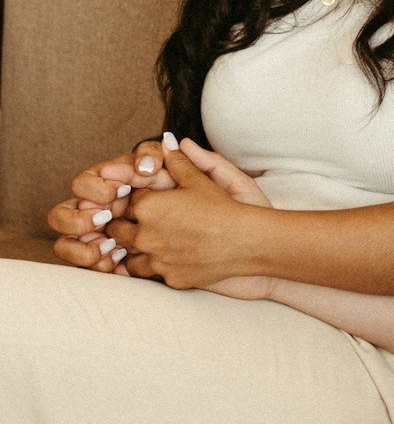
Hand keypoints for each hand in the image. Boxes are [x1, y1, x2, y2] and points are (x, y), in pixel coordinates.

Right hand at [49, 140, 175, 272]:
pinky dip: (100, 263)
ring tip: (112, 245)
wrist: (185, 216)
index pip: (80, 184)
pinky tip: (121, 258)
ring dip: (83, 248)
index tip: (123, 190)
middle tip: (108, 218)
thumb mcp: (163, 166)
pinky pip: (85, 266)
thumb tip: (144, 166)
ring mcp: (90, 236)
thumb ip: (150, 155)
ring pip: (63, 246)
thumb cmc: (169, 185)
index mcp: (98, 185)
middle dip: (79, 220)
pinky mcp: (100, 256)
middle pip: (58, 216)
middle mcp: (87, 211)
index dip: (97, 189)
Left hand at [108, 138, 271, 289]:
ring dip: (136, 251)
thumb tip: (168, 145)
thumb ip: (177, 161)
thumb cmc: (222, 208)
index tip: (151, 200)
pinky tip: (171, 259)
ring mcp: (156, 260)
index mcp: (146, 207)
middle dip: (126, 225)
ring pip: (129, 258)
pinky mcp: (170, 279)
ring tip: (153, 244)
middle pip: (118, 230)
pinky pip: (153, 274)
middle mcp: (144, 235)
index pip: (128, 200)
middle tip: (146, 222)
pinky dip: (158, 266)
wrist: (245, 241)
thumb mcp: (199, 179)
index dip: (139, 198)